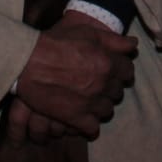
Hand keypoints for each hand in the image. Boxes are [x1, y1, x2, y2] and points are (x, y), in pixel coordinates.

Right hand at [12, 12, 138, 140]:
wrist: (29, 61)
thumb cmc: (57, 42)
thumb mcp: (87, 32)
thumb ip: (113, 40)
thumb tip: (133, 45)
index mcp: (108, 63)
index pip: (127, 72)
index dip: (121, 71)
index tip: (113, 71)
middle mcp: (103, 84)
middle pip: (117, 92)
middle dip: (110, 88)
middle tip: (98, 84)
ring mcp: (90, 102)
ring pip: (107, 110)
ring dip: (100, 105)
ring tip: (90, 100)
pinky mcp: (75, 117)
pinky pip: (92, 128)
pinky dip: (90, 125)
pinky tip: (83, 118)